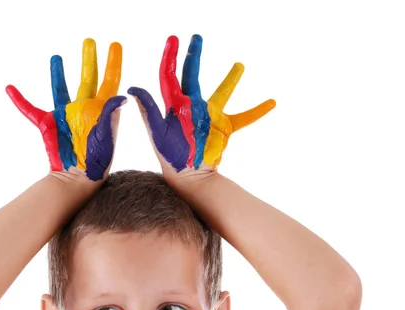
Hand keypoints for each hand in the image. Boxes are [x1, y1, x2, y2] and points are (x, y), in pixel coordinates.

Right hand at [6, 38, 126, 181]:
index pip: (109, 81)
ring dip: (58, 73)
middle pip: (87, 78)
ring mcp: (66, 116)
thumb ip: (110, 116)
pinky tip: (10, 89)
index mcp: (100, 110)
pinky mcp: (49, 125)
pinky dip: (20, 100)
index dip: (112, 63)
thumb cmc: (97, 163)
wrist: (77, 179)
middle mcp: (83, 109)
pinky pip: (31, 109)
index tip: (115, 46)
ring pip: (60, 88)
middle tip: (88, 42)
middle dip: (88, 60)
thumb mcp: (106, 138)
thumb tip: (120, 97)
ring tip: (57, 57)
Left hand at [128, 34, 275, 176]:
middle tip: (197, 38)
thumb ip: (149, 110)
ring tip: (240, 65)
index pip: (169, 75)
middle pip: (192, 75)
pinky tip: (272, 103)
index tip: (173, 39)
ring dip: (231, 79)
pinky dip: (258, 111)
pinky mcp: (224, 128)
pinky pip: (245, 117)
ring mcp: (209, 116)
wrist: (189, 176)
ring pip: (222, 92)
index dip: (170, 56)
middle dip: (194, 56)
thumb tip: (133, 89)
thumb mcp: (158, 133)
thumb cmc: (170, 157)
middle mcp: (192, 107)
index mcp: (174, 105)